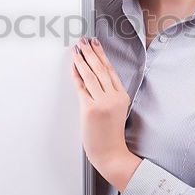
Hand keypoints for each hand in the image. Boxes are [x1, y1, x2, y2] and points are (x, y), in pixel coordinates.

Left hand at [70, 36, 131, 173]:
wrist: (110, 153)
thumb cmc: (111, 134)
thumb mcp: (116, 110)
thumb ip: (108, 93)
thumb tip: (91, 76)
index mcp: (122, 96)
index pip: (110, 70)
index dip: (101, 54)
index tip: (95, 43)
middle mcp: (113, 97)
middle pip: (100, 69)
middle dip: (90, 52)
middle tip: (83, 41)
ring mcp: (102, 103)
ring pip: (90, 76)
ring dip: (81, 60)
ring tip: (75, 49)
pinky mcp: (90, 109)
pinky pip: (81, 88)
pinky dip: (76, 76)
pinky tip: (73, 66)